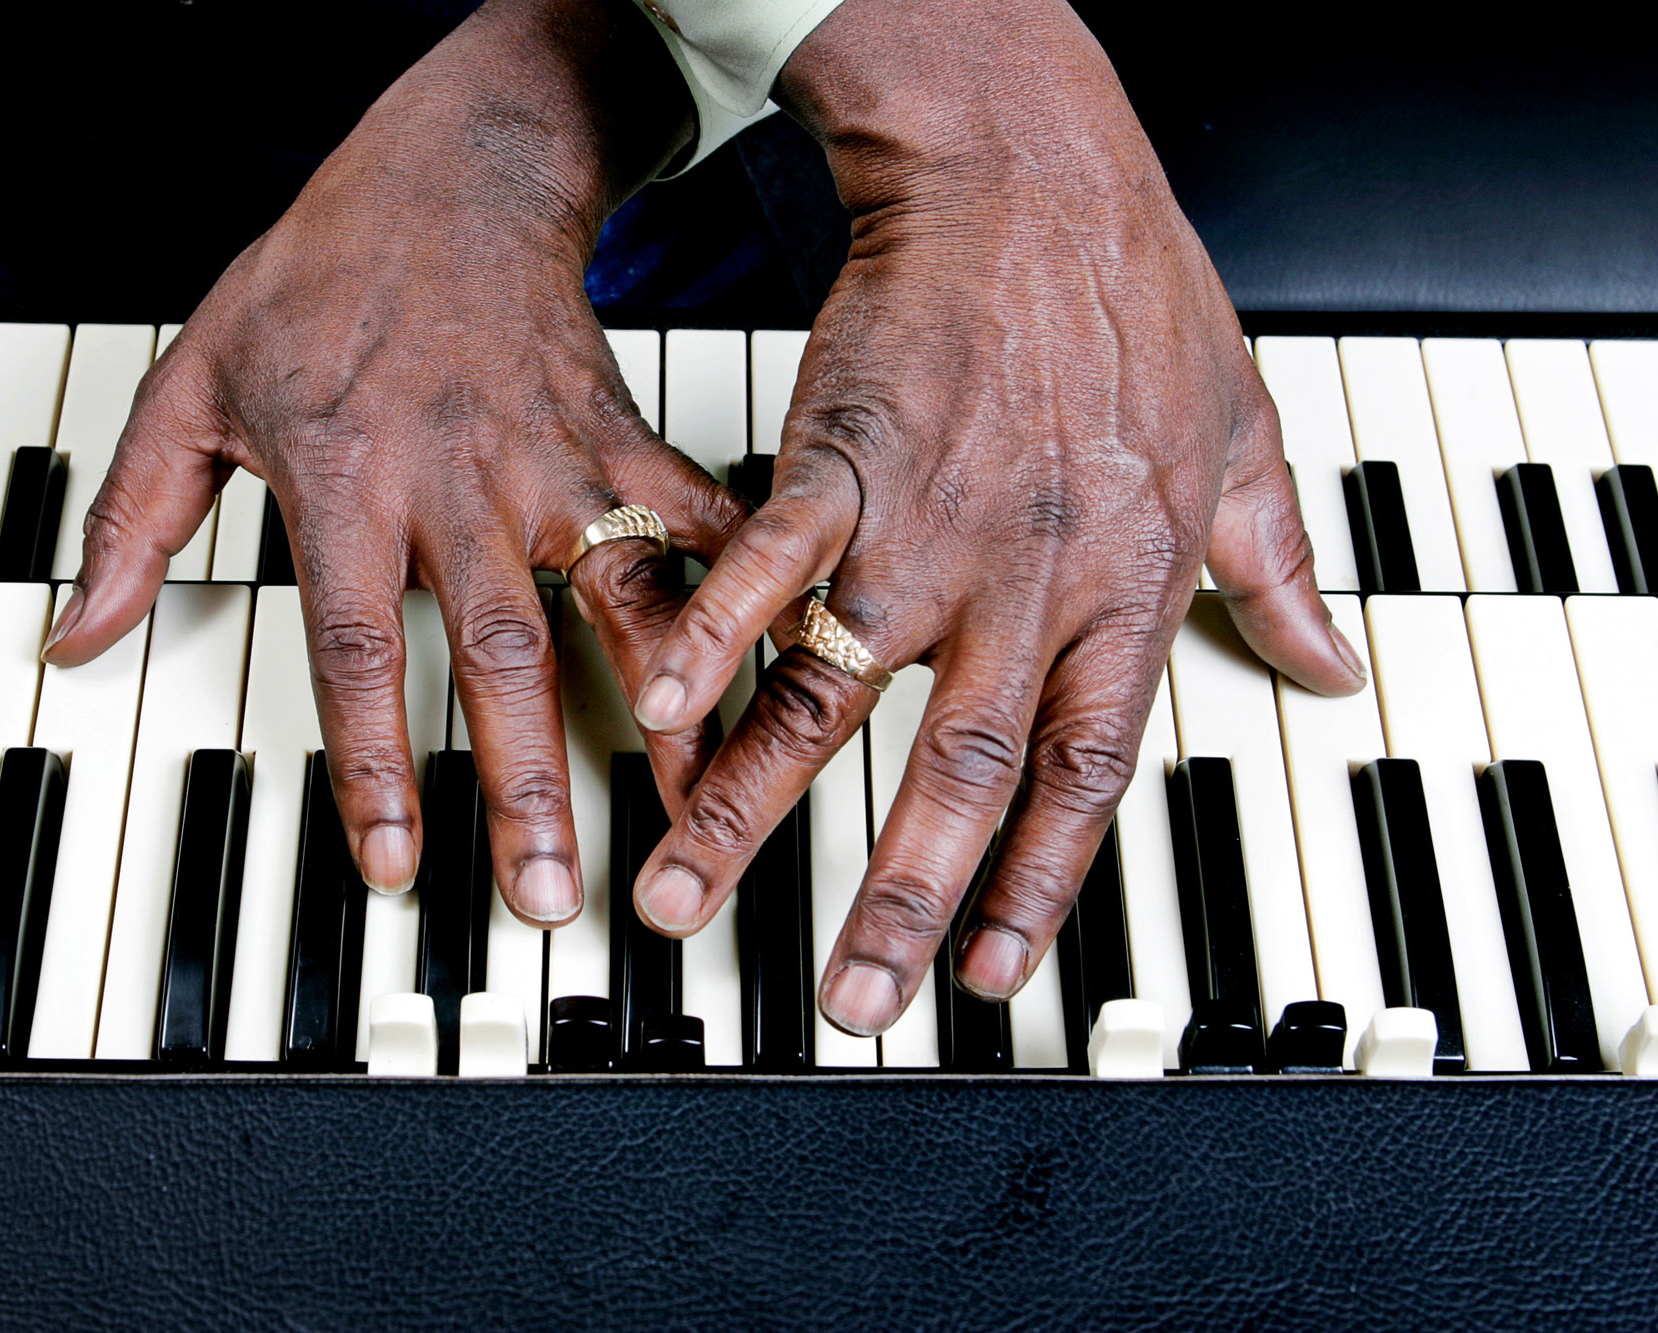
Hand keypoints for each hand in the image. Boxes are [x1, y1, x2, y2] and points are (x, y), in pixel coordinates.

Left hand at [42, 0, 739, 924]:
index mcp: (345, 478)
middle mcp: (454, 479)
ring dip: (658, 713)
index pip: (355, 648)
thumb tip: (78, 633)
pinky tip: (772, 668)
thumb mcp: (192, 379)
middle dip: (527, 783)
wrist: (452, 167)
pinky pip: (688, 522)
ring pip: (614, 601)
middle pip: (496, 652)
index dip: (375, 763)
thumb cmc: (321, 276)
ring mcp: (549, 458)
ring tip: (694, 810)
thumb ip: (133, 514)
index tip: (393, 865)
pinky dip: (734, 593)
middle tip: (545, 895)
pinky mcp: (618, 434)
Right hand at [626, 0, 1367, 1034]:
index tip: (995, 976)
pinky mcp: (836, 461)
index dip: (1039, 885)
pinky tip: (658, 717)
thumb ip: (1278, 564)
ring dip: (755, 809)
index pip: (1084, 774)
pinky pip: (763, 570)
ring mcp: (922, 527)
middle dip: (899, 902)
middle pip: (958, 773)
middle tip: (852, 1001)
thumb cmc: (1130, 292)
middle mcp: (1022, 582)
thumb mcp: (1244, 433)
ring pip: (836, 697)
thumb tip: (1331, 657)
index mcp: (1120, 588)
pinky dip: (709, 644)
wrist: (1031, 167)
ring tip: (684, 892)